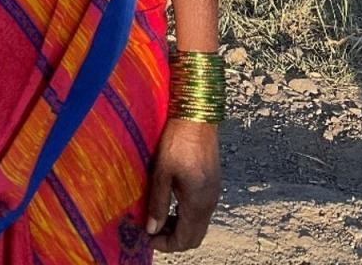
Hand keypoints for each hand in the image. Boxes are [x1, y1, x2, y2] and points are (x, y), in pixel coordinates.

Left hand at [146, 118, 220, 252]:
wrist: (197, 115)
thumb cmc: (177, 141)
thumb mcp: (162, 172)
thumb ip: (158, 203)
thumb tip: (151, 230)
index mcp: (198, 203)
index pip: (185, 239)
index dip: (166, 245)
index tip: (148, 239)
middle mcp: (210, 202)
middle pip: (195, 237)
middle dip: (174, 240)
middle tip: (153, 231)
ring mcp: (214, 192)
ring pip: (199, 224)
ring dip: (181, 227)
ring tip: (159, 216)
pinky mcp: (213, 182)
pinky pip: (202, 210)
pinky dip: (187, 215)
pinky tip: (172, 203)